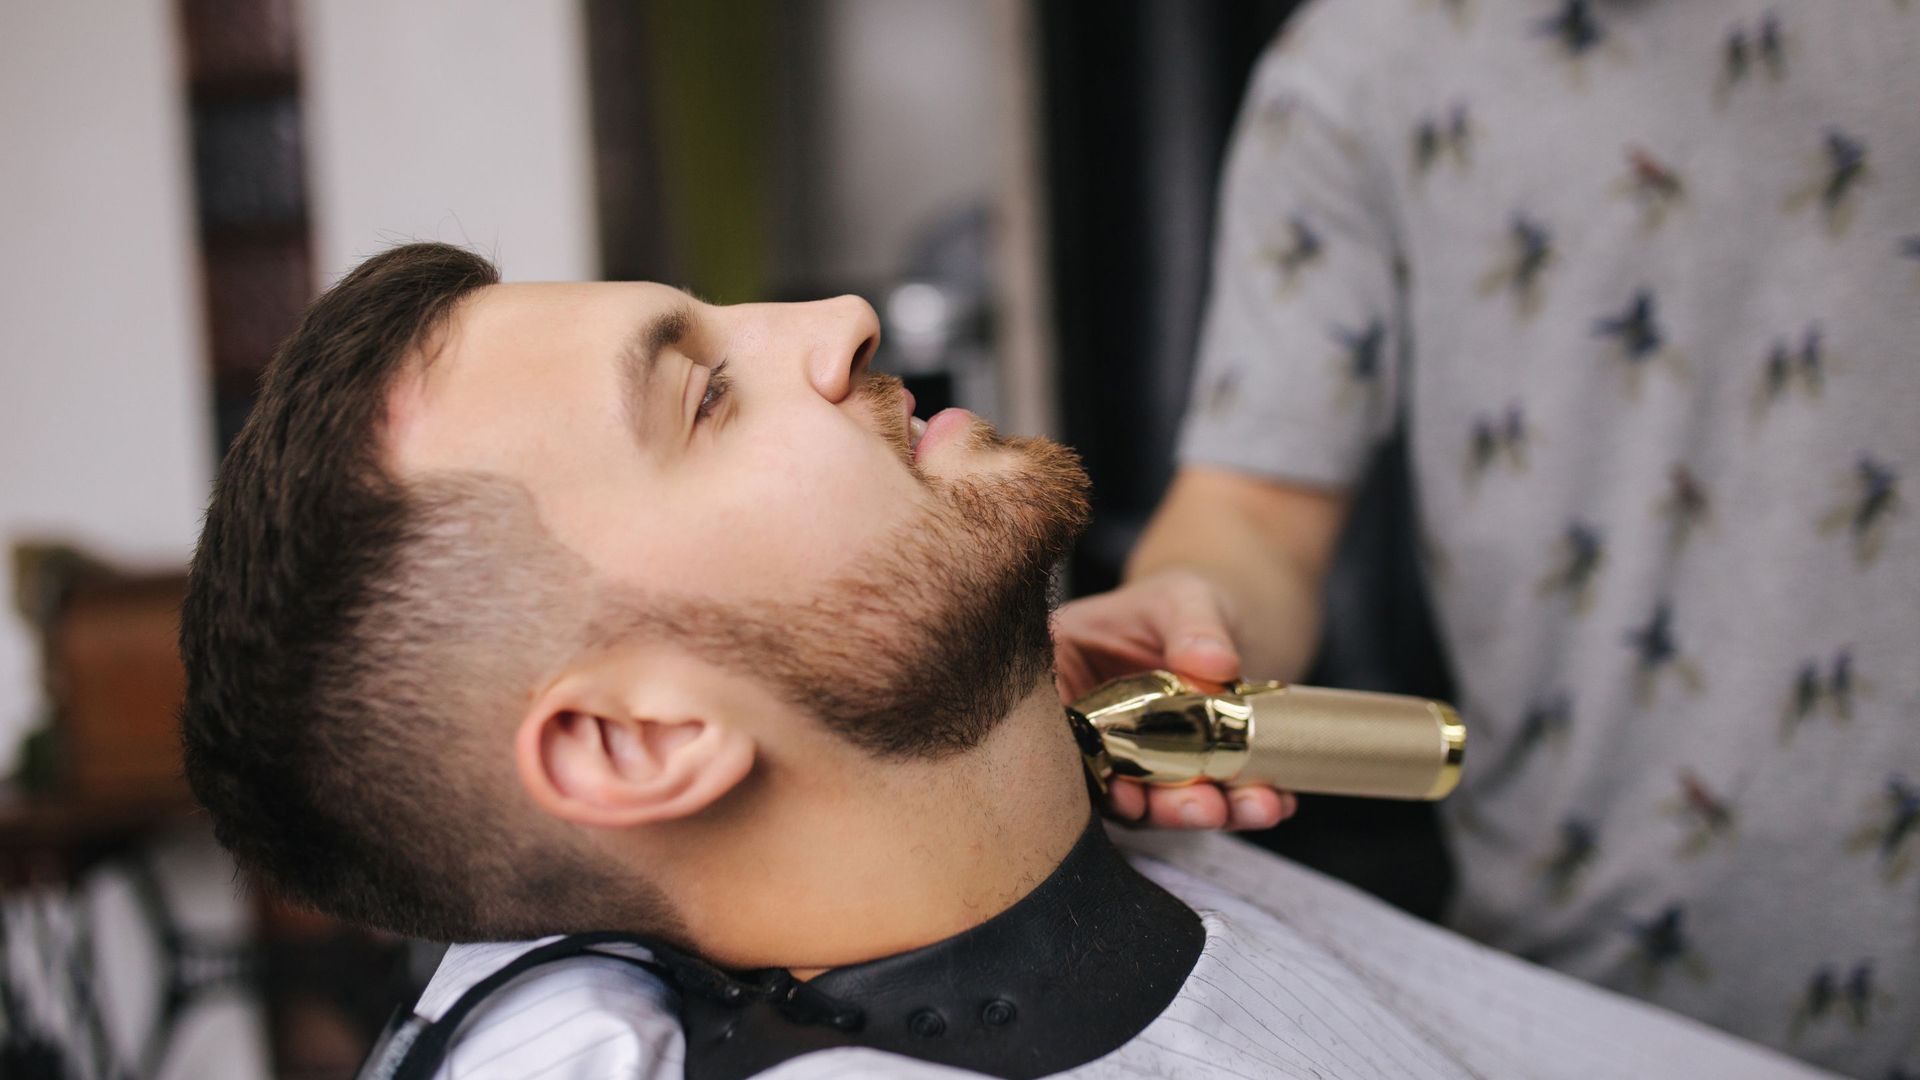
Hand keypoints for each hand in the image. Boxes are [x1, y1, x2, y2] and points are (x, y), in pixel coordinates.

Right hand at [1054, 569, 1296, 830]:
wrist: (1223, 617)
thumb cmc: (1184, 598)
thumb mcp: (1186, 598)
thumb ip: (1194, 626)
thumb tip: (1213, 664)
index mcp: (1061, 673)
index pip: (1058, 735)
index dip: (1087, 773)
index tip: (1127, 794)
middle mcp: (1088, 726)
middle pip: (1107, 781)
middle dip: (1157, 806)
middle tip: (1204, 809)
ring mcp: (1132, 758)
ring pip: (1156, 802)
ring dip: (1204, 813)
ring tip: (1256, 806)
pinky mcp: (1177, 777)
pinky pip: (1203, 799)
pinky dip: (1240, 805)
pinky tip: (1277, 800)